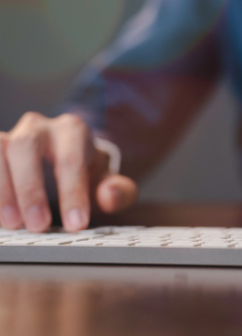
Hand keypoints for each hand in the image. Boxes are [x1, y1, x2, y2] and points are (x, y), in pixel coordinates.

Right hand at [0, 112, 136, 231]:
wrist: (66, 162)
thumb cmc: (86, 173)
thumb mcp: (107, 181)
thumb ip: (118, 190)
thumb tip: (112, 195)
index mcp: (72, 130)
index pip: (71, 159)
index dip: (73, 193)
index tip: (77, 223)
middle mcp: (38, 127)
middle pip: (26, 148)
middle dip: (31, 189)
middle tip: (39, 225)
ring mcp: (11, 136)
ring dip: (3, 190)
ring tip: (13, 224)